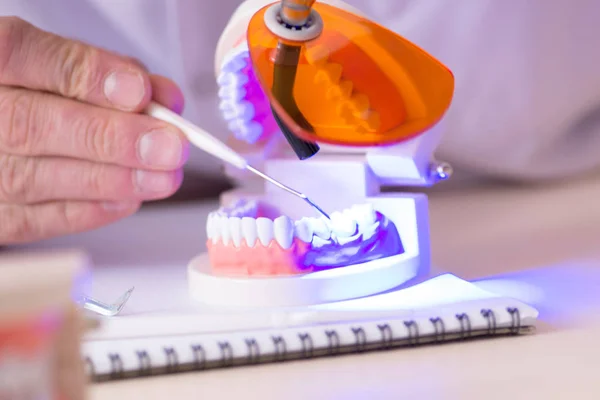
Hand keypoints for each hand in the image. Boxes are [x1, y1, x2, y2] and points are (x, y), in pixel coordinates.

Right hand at [0, 17, 188, 243]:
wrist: (4, 127)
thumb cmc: (41, 95)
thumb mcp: (70, 67)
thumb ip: (112, 75)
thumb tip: (165, 100)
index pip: (20, 54)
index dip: (85, 75)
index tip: (139, 91)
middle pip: (28, 125)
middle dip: (111, 138)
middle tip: (169, 147)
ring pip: (33, 178)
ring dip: (111, 180)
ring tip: (162, 178)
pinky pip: (32, 219)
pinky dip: (89, 210)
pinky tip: (129, 199)